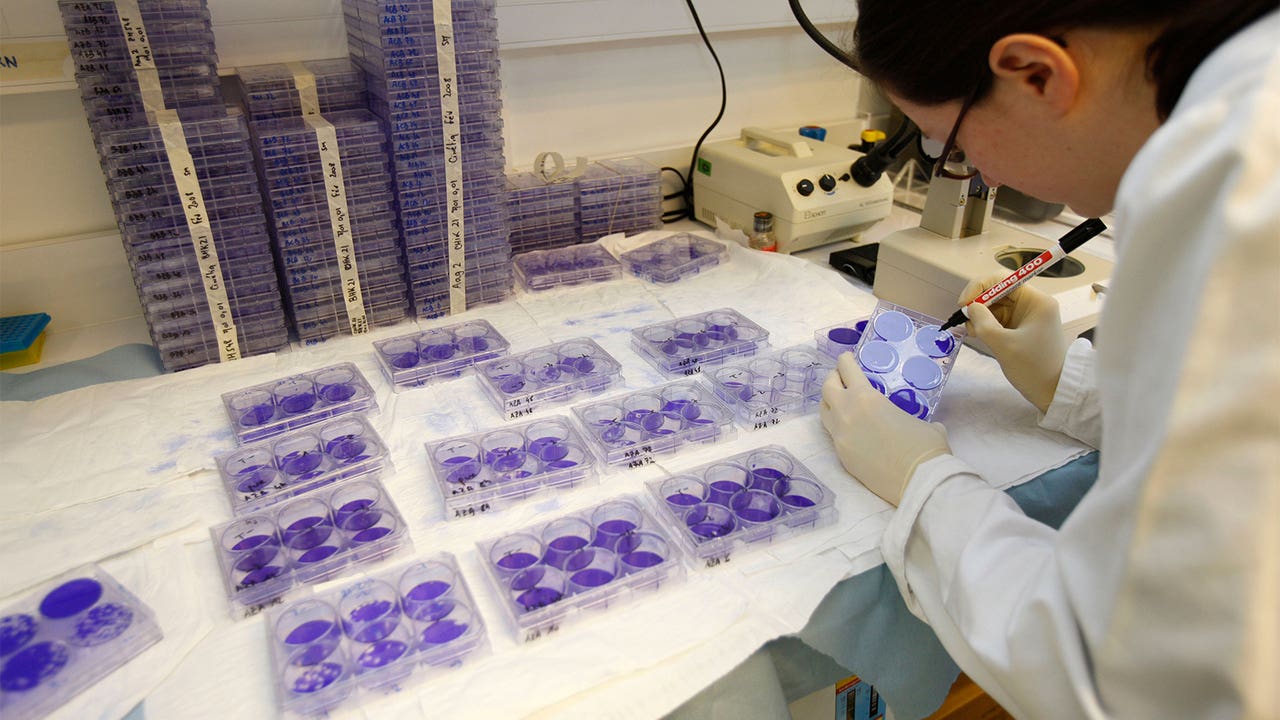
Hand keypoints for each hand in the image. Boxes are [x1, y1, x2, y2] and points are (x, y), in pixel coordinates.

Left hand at [820, 352, 949, 505]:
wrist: (918, 482)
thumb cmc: (925, 447)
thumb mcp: (925, 422)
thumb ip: (915, 417)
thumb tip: (927, 426)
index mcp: (865, 398)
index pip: (846, 370)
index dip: (845, 361)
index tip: (846, 358)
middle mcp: (846, 414)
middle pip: (826, 388)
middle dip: (833, 379)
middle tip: (842, 378)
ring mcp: (840, 437)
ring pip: (824, 412)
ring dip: (830, 403)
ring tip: (841, 402)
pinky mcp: (841, 457)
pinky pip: (833, 436)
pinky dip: (838, 427)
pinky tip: (851, 429)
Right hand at [959, 274, 1067, 412]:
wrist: (1052, 392)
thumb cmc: (1033, 368)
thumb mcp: (1003, 344)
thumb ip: (983, 322)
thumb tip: (970, 307)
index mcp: (1036, 301)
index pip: (1003, 279)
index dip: (979, 287)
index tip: (964, 304)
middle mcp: (1033, 303)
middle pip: (998, 291)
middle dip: (979, 303)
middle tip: (965, 320)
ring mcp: (1027, 316)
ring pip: (996, 306)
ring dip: (981, 316)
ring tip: (973, 333)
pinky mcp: (1021, 327)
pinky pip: (999, 318)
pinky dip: (986, 324)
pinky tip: (978, 335)